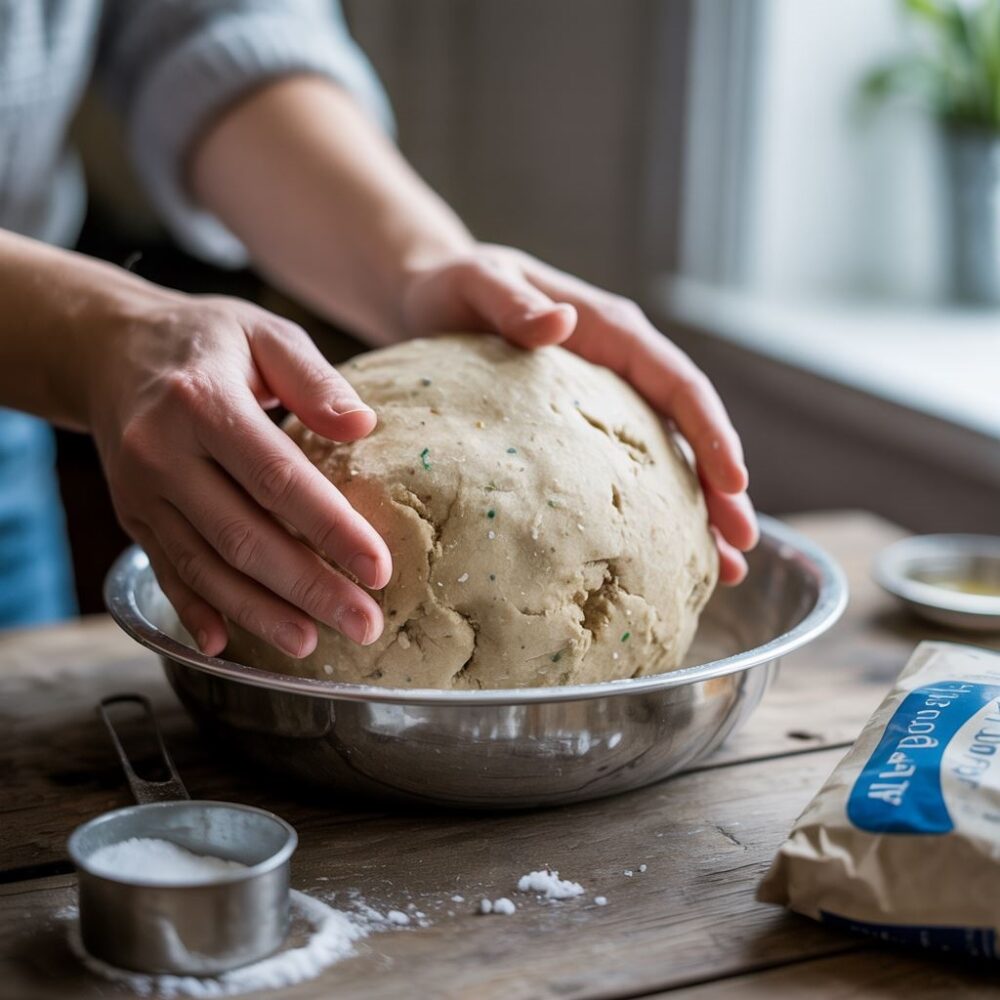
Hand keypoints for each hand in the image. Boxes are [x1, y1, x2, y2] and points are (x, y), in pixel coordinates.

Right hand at [89, 292, 391, 656]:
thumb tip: (363, 425)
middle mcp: (162, 454)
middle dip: (308, 588)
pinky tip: (226, 647)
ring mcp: (141, 493)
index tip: (378, 568)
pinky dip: (196, 611)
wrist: (107, 350)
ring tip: (311, 645)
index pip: (276, 478)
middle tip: (365, 625)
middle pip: (243, 536)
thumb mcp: (264, 333)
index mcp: (202, 402)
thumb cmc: (206, 340)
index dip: (329, 528)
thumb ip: (314, 379)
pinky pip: (166, 572)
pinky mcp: (133, 518)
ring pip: (204, 567)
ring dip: (260, 613)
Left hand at [400, 245, 756, 582]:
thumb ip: (514, 305)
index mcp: (609, 330)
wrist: (429, 295)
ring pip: (667, 456)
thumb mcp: (477, 286)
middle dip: (721, 487)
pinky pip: (629, 466)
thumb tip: (559, 321)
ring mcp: (605, 397)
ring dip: (698, 509)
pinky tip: (664, 552)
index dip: (711, 432)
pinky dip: (652, 509)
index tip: (734, 482)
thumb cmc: (453, 287)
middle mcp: (620, 365)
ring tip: (724, 568)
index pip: (677, 383)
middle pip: (686, 429)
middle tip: (741, 544)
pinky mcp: (582, 425)